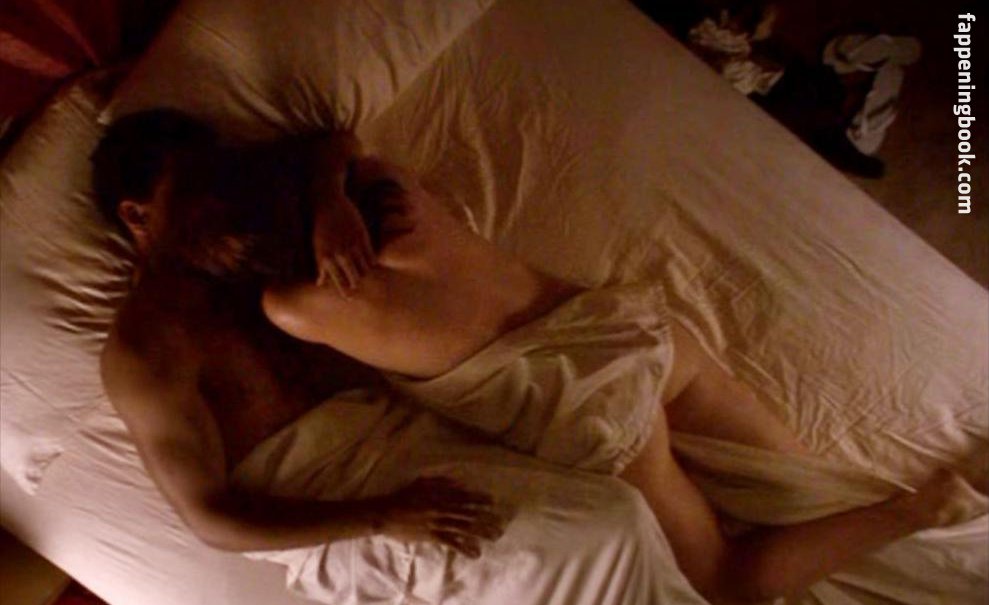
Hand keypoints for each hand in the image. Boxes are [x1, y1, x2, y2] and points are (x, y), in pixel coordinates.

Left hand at [312, 195, 374, 293]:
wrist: (328, 203)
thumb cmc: (320, 227)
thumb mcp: (316, 247)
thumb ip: (320, 266)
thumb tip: (319, 284)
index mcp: (327, 258)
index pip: (339, 281)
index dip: (345, 291)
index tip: (350, 298)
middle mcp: (340, 254)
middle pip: (354, 278)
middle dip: (357, 284)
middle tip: (359, 288)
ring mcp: (352, 246)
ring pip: (364, 268)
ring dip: (365, 273)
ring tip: (365, 276)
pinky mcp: (362, 237)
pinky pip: (371, 256)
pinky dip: (372, 262)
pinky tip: (371, 264)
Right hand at [373, 477, 505, 557]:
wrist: (386, 513)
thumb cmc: (403, 496)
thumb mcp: (422, 482)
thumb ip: (441, 481)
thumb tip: (460, 482)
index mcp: (440, 494)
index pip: (464, 496)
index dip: (479, 499)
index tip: (493, 502)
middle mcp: (442, 507)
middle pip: (469, 512)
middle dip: (486, 518)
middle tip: (500, 523)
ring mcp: (438, 522)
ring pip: (464, 527)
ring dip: (481, 532)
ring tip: (494, 537)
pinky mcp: (432, 535)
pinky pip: (452, 542)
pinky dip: (464, 548)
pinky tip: (475, 553)